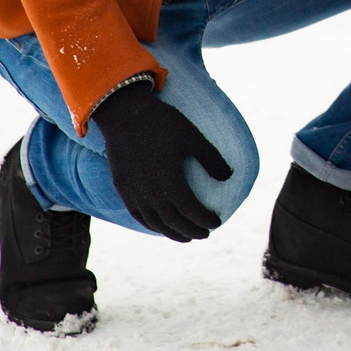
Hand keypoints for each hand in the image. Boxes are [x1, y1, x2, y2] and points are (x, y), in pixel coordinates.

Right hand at [93, 81, 230, 241]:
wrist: (124, 113)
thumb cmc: (163, 123)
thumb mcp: (193, 137)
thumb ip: (211, 159)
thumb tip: (227, 177)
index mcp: (170, 183)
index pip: (192, 211)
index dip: (205, 220)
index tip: (217, 222)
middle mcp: (151, 194)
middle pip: (174, 222)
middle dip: (192, 231)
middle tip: (205, 234)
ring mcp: (134, 193)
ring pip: (155, 223)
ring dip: (172, 233)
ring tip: (186, 236)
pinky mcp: (122, 188)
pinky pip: (138, 215)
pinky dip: (151, 224)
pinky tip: (159, 225)